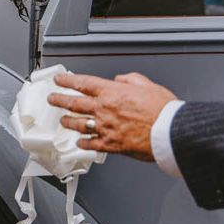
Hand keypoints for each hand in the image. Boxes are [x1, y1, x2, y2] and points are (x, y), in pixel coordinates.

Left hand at [48, 72, 177, 161]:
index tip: (59, 80)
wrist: (172, 133)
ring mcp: (105, 127)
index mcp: (111, 92)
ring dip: (68, 121)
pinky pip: (92, 144)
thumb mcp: (147, 85)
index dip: (67, 81)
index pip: (82, 83)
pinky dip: (83, 143)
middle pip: (74, 103)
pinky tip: (79, 143)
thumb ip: (130, 79)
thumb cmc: (163, 111)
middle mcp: (104, 109)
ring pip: (79, 123)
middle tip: (52, 98)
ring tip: (62, 120)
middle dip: (59, 100)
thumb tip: (121, 79)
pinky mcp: (111, 145)